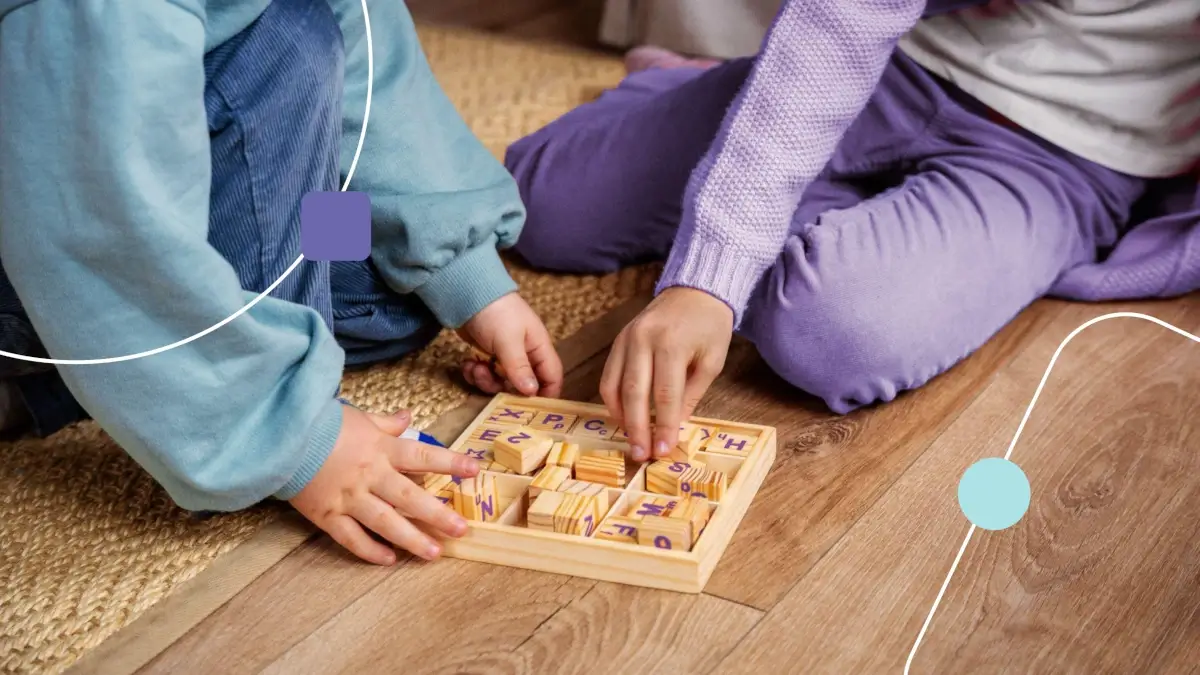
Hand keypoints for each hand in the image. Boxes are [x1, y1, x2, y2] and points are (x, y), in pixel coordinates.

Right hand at [289, 405, 479, 564]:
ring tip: (434, 553)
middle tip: (461, 529)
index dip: (450, 462)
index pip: (422, 456)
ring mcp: (348, 497)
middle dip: (437, 514)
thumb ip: (385, 424)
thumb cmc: (321, 425)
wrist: (279, 436)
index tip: (474, 470)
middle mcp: (369, 475)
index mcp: (380, 449)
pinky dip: (370, 550)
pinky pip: (352, 537)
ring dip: (411, 539)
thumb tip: (407, 418)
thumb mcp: (358, 418)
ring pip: (385, 523)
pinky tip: (389, 559)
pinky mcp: (327, 515)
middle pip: (410, 497)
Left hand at [459, 292, 562, 397]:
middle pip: (522, 385)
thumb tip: (532, 392)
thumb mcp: (508, 341)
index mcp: (538, 347)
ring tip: (475, 367)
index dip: (545, 394)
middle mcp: (524, 354)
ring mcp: (504, 355)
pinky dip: (475, 373)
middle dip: (504, 388)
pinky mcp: (486, 355)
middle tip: (490, 380)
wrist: (466, 292)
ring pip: (500, 382)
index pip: (551, 377)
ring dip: (485, 380)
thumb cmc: (495, 312)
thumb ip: (520, 367)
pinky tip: (468, 363)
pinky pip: (484, 374)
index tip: (532, 410)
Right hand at [601, 287, 732, 462]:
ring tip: (632, 441)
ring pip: (614, 386)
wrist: (694, 290)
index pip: (665, 395)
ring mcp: (626, 339)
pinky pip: (608, 376)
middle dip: (637, 428)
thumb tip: (674, 426)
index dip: (663, 426)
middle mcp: (643, 340)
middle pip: (635, 393)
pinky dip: (613, 400)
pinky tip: (623, 417)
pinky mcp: (618, 341)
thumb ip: (691, 393)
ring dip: (621, 418)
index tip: (664, 450)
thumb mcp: (712, 360)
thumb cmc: (709, 326)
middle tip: (641, 455)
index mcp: (671, 344)